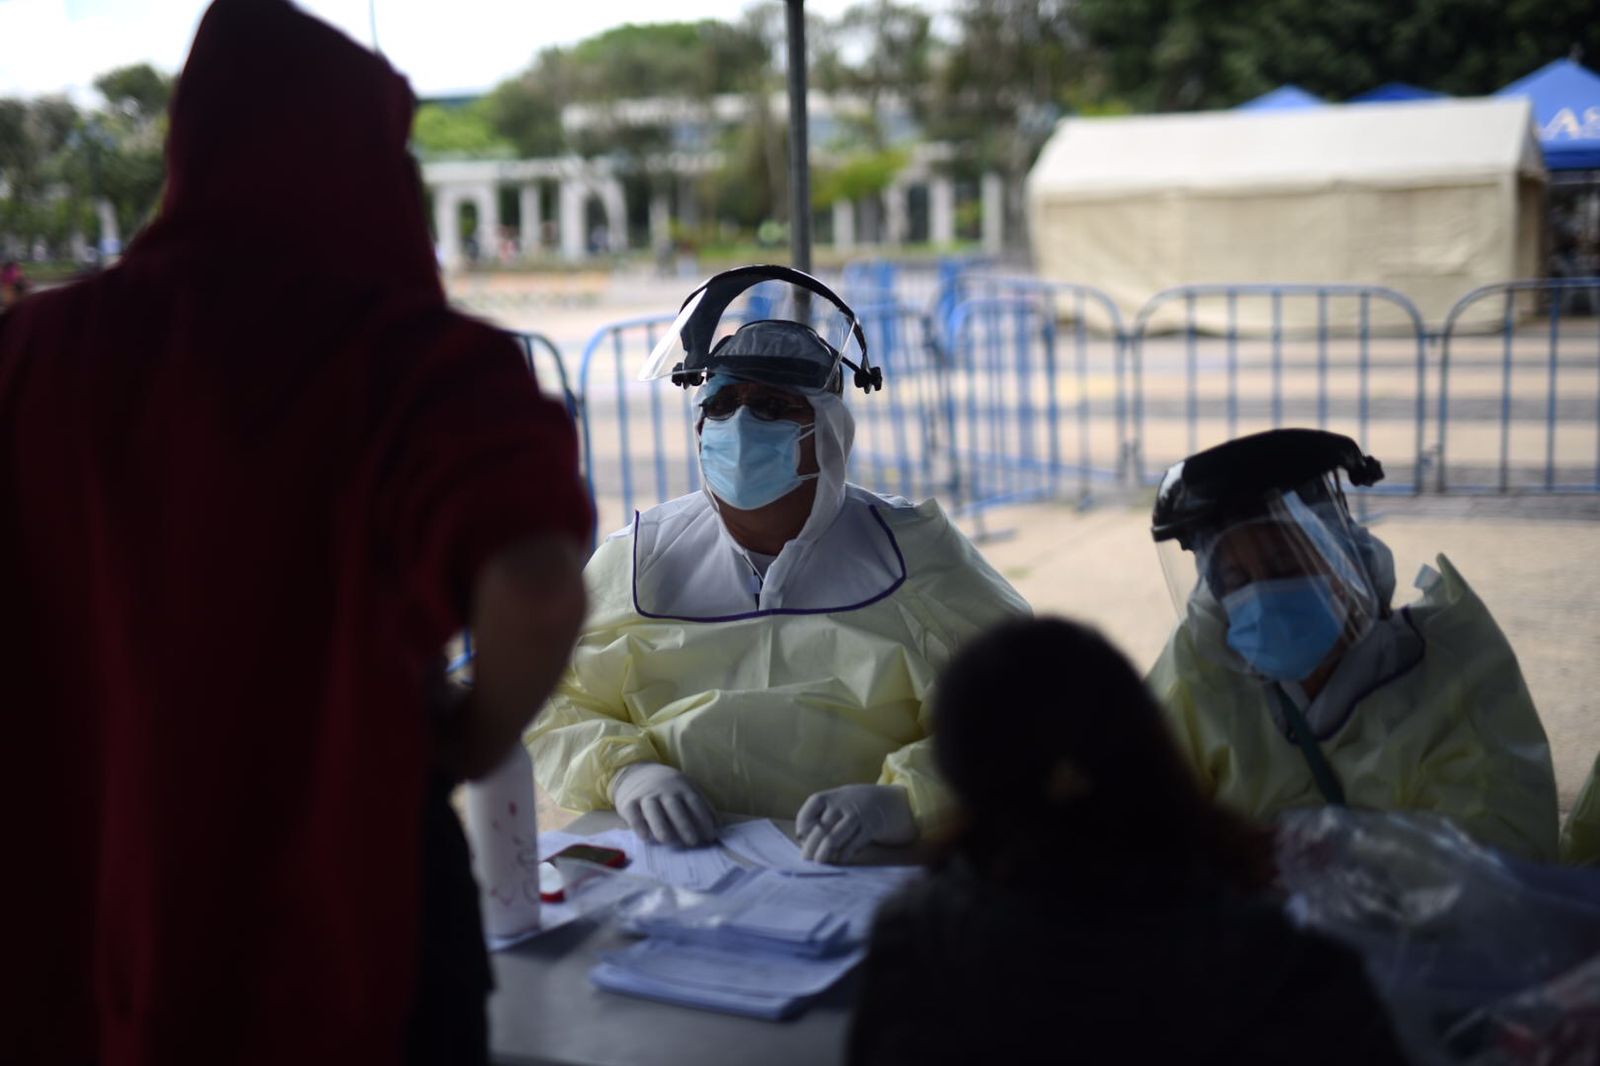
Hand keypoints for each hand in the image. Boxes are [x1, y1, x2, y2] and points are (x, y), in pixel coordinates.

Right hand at [609, 762, 716, 845]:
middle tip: (693, 842)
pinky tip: (645, 836)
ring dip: (660, 825)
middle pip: (675, 808)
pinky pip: (633, 813)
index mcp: (682, 788)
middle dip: (684, 825)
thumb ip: (701, 805)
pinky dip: (638, 824)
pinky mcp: (629, 802)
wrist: (636, 772)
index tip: (710, 836)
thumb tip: (718, 825)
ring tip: (667, 840)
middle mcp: (664, 791)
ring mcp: (646, 795)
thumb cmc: (668, 788)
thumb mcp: (686, 788)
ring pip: (653, 810)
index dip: (703, 819)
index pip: (694, 803)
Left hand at [795, 785, 915, 863]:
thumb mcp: (838, 802)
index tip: (800, 836)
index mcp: (831, 796)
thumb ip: (821, 816)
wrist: (888, 802)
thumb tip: (803, 840)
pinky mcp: (870, 829)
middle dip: (811, 845)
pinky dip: (843, 855)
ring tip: (819, 862)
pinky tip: (839, 861)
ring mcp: (857, 816)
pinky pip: (852, 845)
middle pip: (821, 827)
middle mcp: (843, 804)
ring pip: (834, 838)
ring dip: (824, 853)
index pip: (812, 806)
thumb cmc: (853, 806)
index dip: (803, 823)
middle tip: (806, 858)